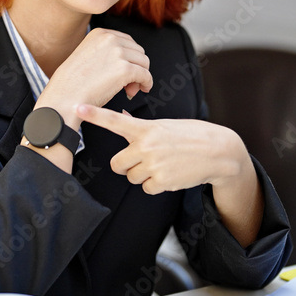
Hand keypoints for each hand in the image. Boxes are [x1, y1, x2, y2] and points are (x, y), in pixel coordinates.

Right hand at [35, 29, 152, 127]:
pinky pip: (146, 75)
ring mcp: (118, 53)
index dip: (129, 57)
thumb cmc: (73, 83)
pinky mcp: (125, 69)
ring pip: (144, 62)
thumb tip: (130, 60)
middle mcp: (110, 39)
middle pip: (138, 51)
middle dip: (136, 67)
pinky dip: (146, 83)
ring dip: (140, 76)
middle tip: (128, 84)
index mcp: (100, 33)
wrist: (64, 97)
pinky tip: (140, 89)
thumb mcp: (87, 55)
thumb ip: (106, 52)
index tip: (125, 70)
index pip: (127, 41)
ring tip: (129, 89)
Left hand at [74, 105, 248, 194]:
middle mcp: (146, 146)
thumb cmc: (191, 135)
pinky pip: (146, 188)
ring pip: (131, 177)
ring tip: (162, 164)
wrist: (218, 152)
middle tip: (143, 159)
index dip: (94, 114)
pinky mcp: (162, 181)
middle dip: (127, 164)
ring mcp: (153, 164)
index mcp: (146, 128)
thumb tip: (123, 117)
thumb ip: (141, 125)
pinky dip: (155, 185)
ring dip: (142, 175)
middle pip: (117, 163)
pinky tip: (170, 174)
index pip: (115, 120)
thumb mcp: (166, 125)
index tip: (77, 107)